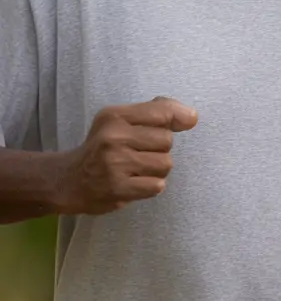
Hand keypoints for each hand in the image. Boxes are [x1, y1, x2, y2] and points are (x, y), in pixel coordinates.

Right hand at [57, 98, 197, 215]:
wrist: (69, 180)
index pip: (162, 112)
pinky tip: (134, 183)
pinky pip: (157, 185)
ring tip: (137, 170)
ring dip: (157, 170)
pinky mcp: (118, 188)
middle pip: (167, 140)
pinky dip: (150, 186)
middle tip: (139, 154)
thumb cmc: (102, 148)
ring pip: (165, 164)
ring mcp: (115, 163)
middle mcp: (114, 137)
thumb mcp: (119, 121)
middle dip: (160, 149)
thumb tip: (191, 116)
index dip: (178, 118)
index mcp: (115, 116)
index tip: (184, 123)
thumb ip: (154, 112)